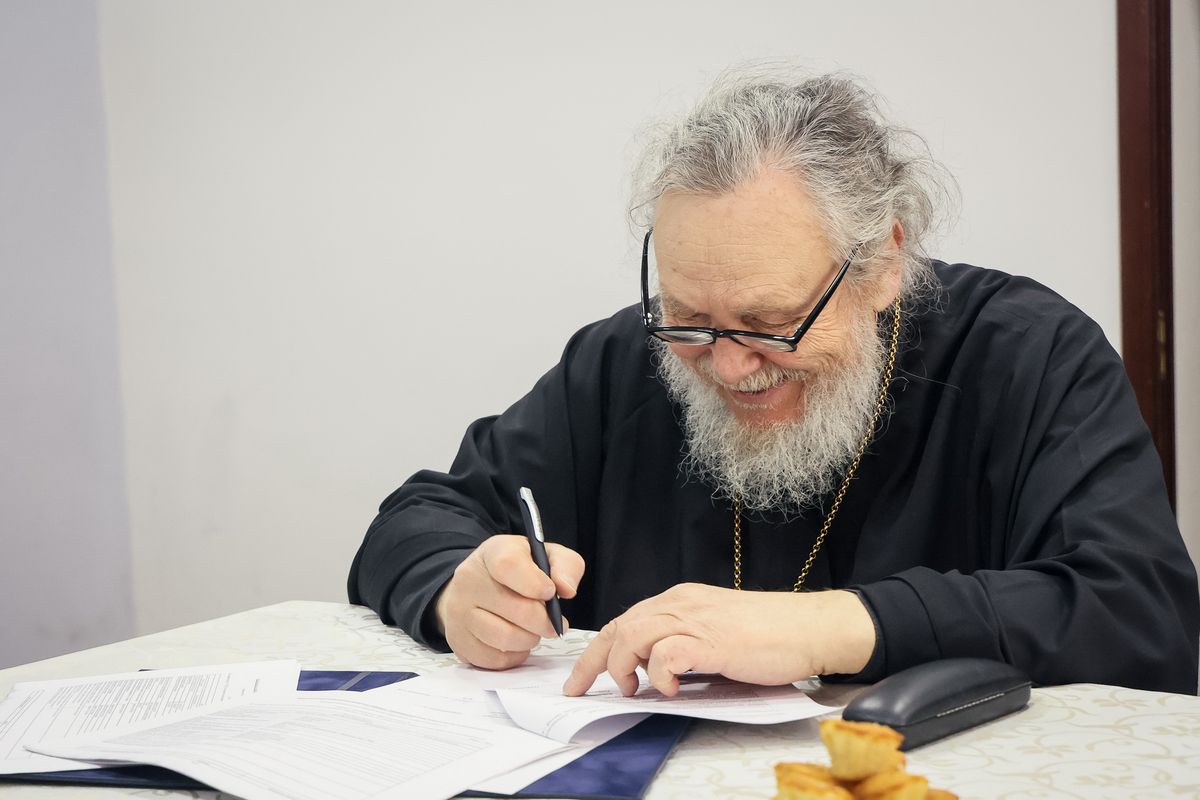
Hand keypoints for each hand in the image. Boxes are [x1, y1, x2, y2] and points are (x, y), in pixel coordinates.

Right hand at [435, 534, 584, 669]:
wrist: (478, 586)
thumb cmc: (520, 572)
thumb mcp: (546, 556)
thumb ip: (565, 565)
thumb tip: (566, 589)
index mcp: (492, 553)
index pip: (508, 566)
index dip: (534, 583)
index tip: (551, 592)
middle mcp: (468, 580)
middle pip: (515, 609)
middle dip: (544, 621)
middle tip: (554, 623)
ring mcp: (458, 612)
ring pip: (505, 638)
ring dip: (530, 639)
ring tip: (534, 631)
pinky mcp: (458, 641)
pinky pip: (495, 659)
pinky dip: (515, 655)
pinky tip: (517, 642)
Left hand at [562, 584, 874, 696]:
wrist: (811, 628)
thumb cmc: (770, 634)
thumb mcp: (714, 631)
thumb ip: (683, 642)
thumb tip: (652, 671)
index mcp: (681, 600)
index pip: (625, 620)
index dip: (597, 649)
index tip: (582, 677)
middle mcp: (682, 603)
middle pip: (619, 626)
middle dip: (593, 661)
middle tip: (581, 689)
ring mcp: (696, 620)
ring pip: (633, 635)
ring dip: (624, 666)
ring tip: (632, 689)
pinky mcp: (712, 641)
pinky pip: (666, 653)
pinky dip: (659, 673)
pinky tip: (668, 688)